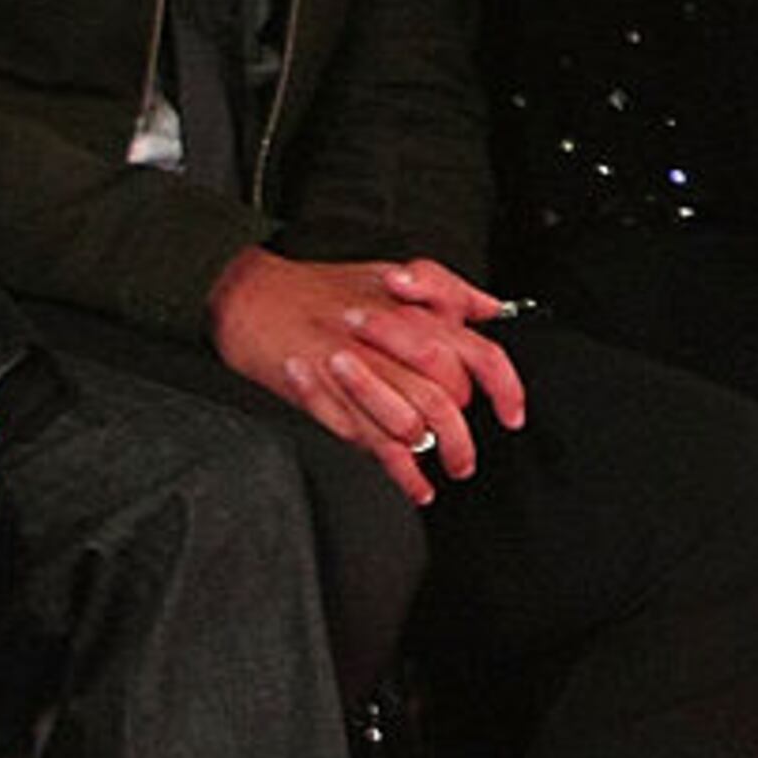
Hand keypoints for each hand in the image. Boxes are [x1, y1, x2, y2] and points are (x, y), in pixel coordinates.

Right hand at [207, 248, 526, 504]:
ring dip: (436, 454)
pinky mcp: (328, 395)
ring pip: (418, 424)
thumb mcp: (384, 272)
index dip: (505, 391)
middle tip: (464, 457)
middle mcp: (391, 340)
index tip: (511, 415)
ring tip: (440, 470)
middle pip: (451, 398)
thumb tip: (490, 308)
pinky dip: (401, 473)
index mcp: (413, 311)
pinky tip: (413, 485)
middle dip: (463, 435)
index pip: (481, 354)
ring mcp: (358, 370)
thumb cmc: (311, 288)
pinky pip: (376, 443)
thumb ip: (444, 290)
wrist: (246, 294)